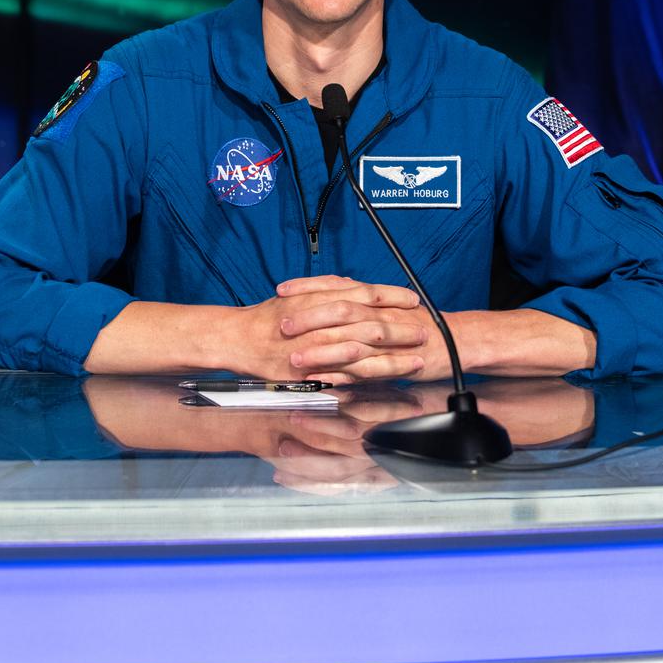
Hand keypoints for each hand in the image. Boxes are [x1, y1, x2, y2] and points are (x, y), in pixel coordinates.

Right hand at [225, 279, 427, 383]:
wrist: (239, 338)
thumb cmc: (268, 316)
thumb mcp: (298, 292)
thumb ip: (327, 288)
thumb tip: (353, 284)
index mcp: (320, 298)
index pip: (364, 294)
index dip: (391, 296)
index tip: (413, 299)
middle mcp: (321, 319)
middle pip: (369, 321)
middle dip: (399, 326)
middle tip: (423, 329)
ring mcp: (318, 346)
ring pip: (363, 349)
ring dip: (392, 353)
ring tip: (416, 356)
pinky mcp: (313, 369)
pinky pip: (346, 373)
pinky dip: (369, 374)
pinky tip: (387, 377)